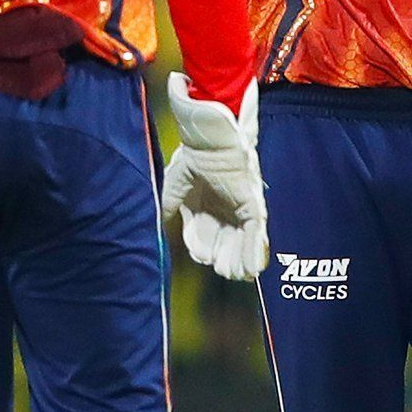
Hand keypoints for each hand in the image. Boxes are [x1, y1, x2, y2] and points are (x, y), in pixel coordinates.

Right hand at [162, 74, 268, 280]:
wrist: (208, 136)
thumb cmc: (193, 156)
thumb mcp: (173, 187)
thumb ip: (167, 210)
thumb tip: (155, 230)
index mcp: (205, 207)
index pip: (203, 237)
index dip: (202, 250)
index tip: (199, 257)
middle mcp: (224, 209)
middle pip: (224, 243)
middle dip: (223, 260)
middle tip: (223, 272)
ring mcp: (240, 207)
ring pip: (242, 242)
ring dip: (239, 261)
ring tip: (237, 275)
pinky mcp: (253, 203)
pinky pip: (255, 232)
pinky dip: (254, 250)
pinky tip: (252, 269)